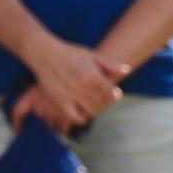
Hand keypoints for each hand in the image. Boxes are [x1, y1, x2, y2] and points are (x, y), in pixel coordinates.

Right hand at [12, 37, 128, 132]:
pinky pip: (76, 117)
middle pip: (102, 103)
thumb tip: (127, 70)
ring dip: (95, 110)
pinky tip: (82, 112)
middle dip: (104, 103)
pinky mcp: (60, 101)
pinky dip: (82, 118)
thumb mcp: (92, 55)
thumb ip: (110, 64)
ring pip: (91, 110)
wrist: (45, 54)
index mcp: (93, 75)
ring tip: (93, 105)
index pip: (111, 93)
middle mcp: (83, 86)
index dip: (113, 95)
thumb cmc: (70, 54)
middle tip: (102, 100)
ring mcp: (71, 95)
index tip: (112, 94)